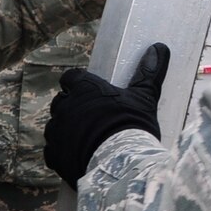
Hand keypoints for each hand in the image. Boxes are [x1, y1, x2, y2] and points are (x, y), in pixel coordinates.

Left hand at [45, 42, 170, 185]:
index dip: (79, 84)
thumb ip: (149, 72)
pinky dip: (61, 152)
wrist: (120, 164)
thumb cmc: (131, 125)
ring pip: (54, 126)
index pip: (71, 77)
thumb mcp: (144, 97)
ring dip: (65, 130)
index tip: (91, 92)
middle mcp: (65, 106)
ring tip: (85, 139)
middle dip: (72, 107)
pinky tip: (76, 156)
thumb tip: (159, 46)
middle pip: (61, 101)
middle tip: (92, 118)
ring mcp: (56, 132)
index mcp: (84, 88)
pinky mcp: (54, 155)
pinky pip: (51, 151)